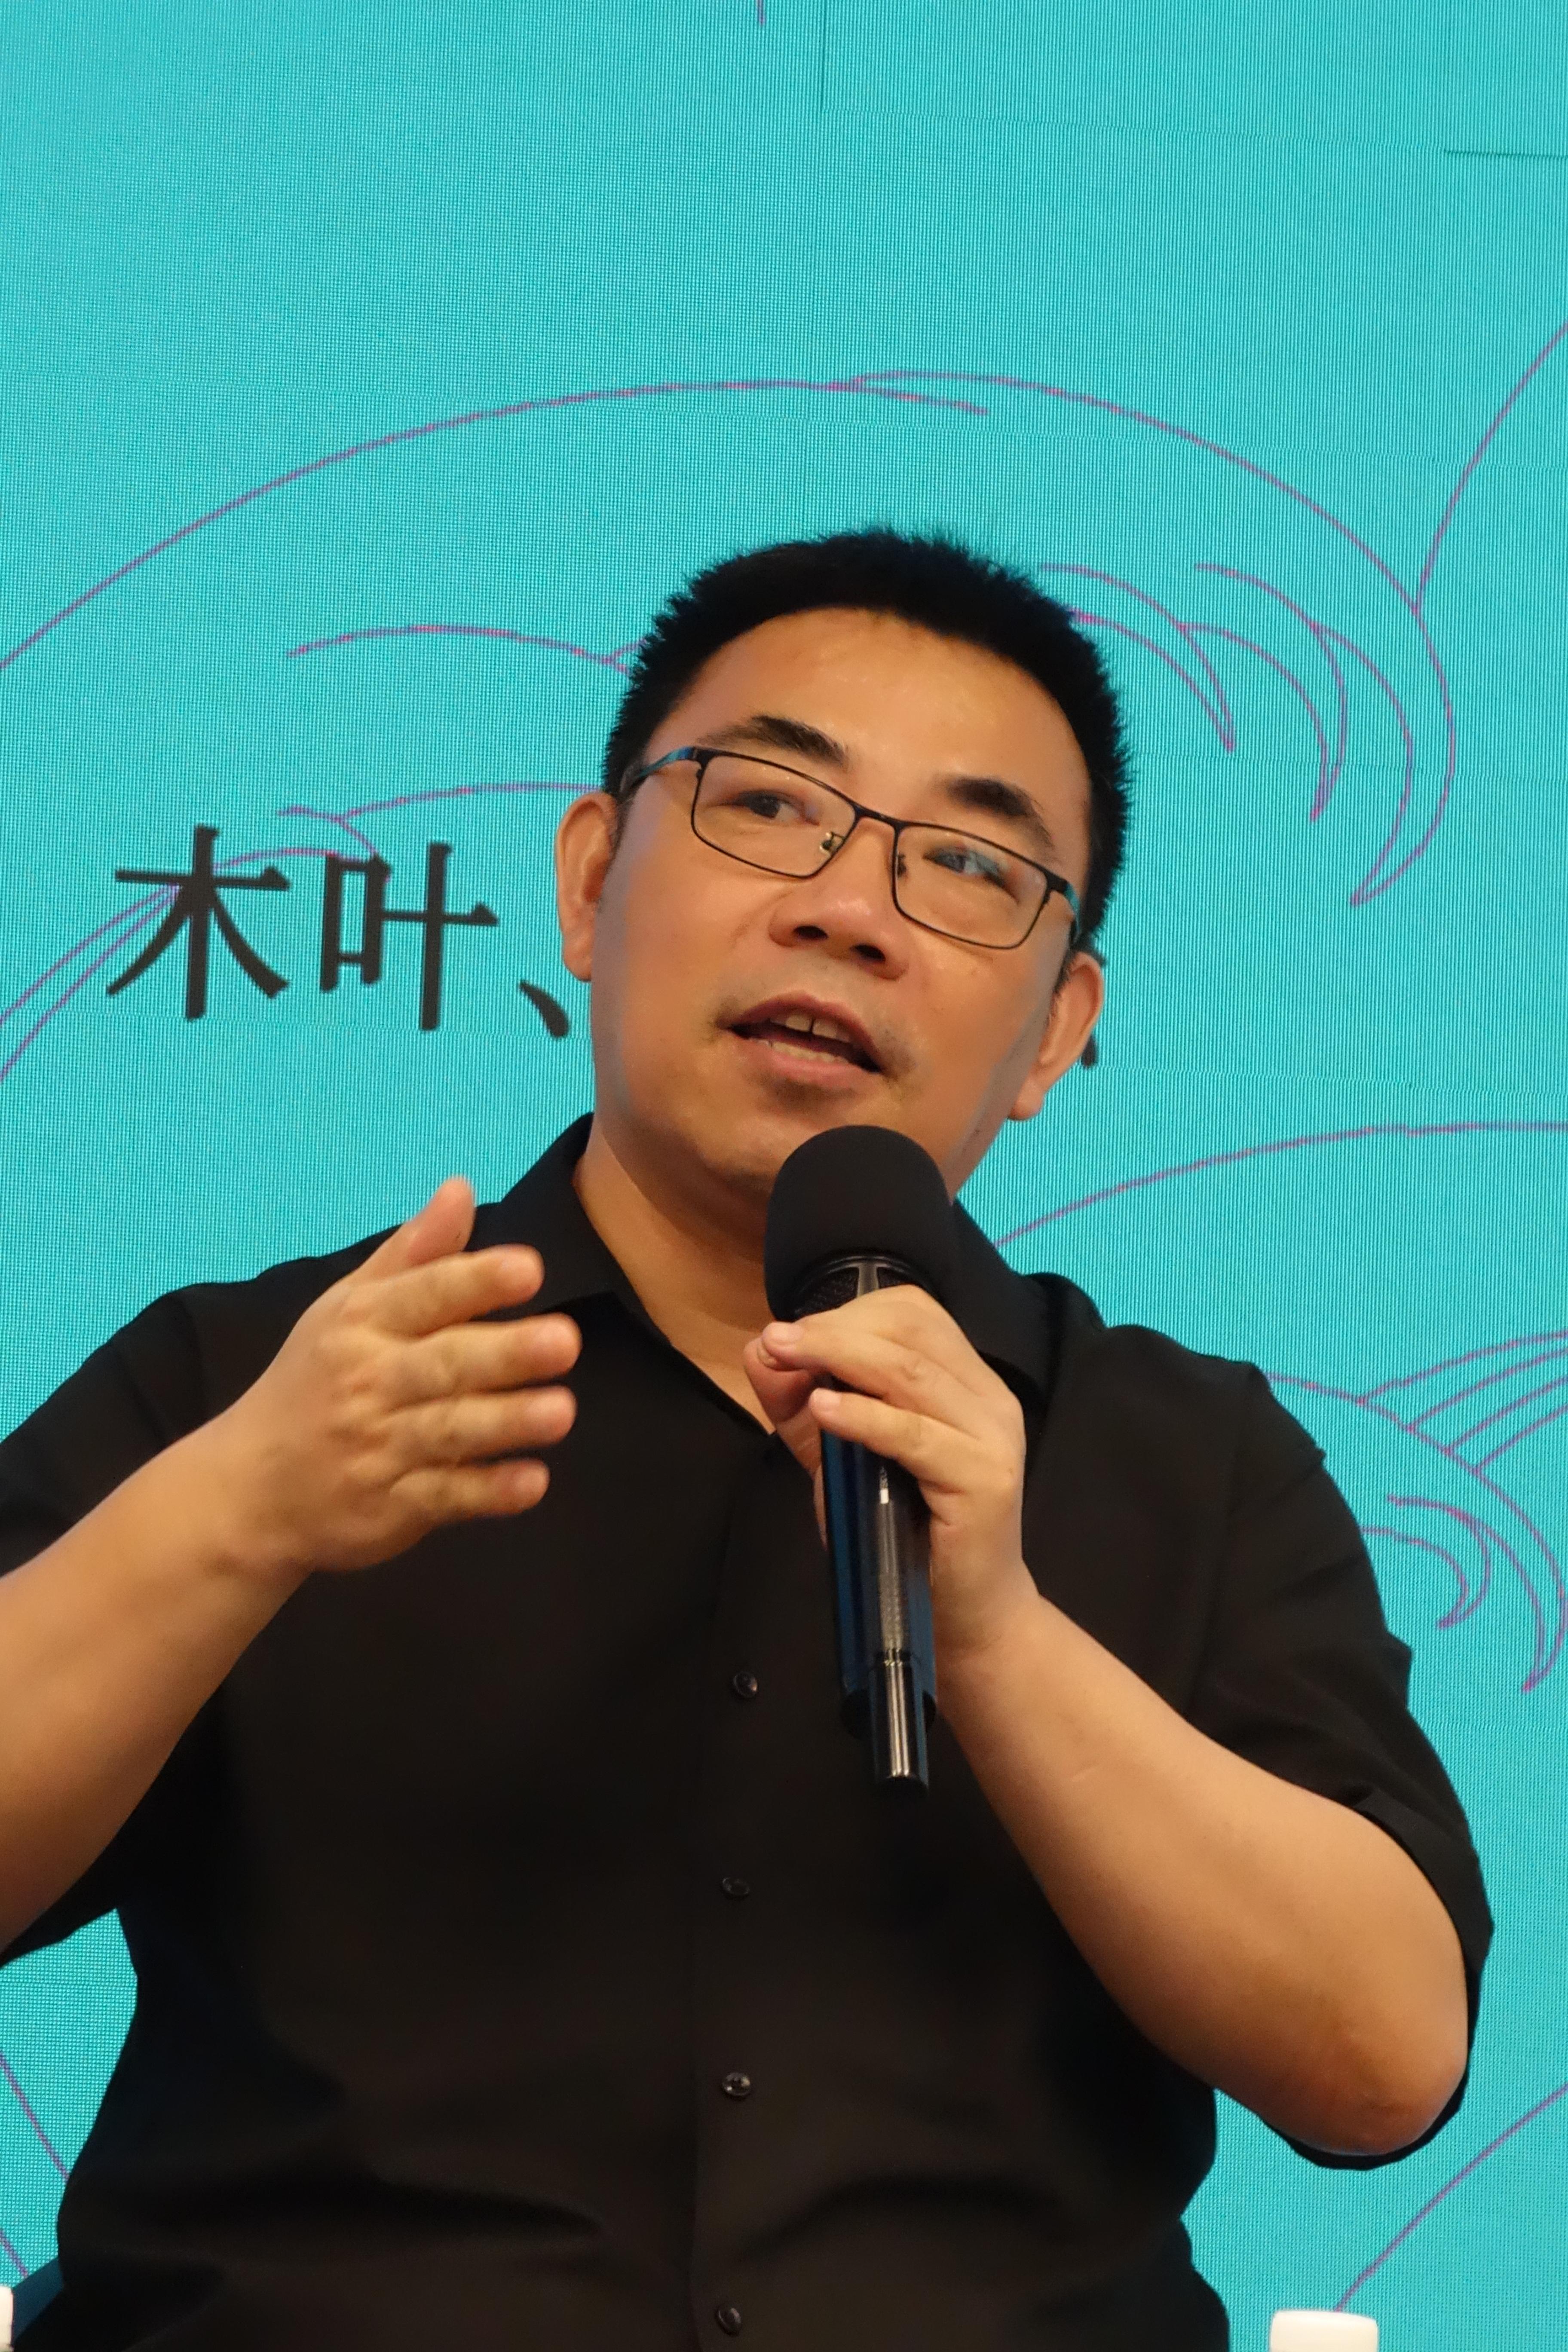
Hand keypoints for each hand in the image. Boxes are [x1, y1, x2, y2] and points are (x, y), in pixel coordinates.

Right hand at [200, 1178, 579, 1582]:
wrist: (249, 1490)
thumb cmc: (315, 1382)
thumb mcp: (348, 1307)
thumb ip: (413, 1251)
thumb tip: (461, 1186)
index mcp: (361, 1323)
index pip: (424, 1295)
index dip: (476, 1282)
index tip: (530, 1269)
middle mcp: (368, 1382)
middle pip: (444, 1363)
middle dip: (505, 1353)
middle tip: (566, 1341)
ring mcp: (378, 1449)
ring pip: (450, 1431)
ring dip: (506, 1422)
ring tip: (562, 1411)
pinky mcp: (390, 1508)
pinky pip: (445, 1498)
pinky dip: (487, 1493)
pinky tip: (533, 1482)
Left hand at [743, 1286, 1036, 1663]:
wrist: (962, 1617)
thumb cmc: (902, 1534)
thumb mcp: (841, 1457)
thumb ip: (803, 1404)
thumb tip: (761, 1348)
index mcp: (966, 1380)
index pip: (913, 1313)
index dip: (848, 1312)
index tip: (788, 1332)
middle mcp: (989, 1397)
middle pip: (911, 1331)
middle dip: (835, 1329)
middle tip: (778, 1341)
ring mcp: (993, 1437)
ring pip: (912, 1372)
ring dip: (840, 1355)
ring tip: (786, 1355)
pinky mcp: (985, 1480)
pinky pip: (915, 1435)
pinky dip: (864, 1416)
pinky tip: (823, 1409)